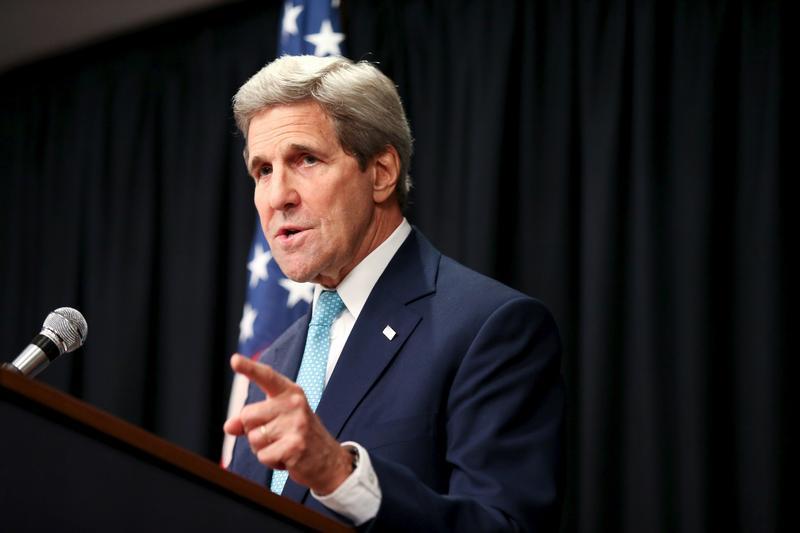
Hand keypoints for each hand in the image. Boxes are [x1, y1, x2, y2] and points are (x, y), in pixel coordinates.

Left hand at [223, 354, 352, 494]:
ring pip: (253, 438)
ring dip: (263, 448)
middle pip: (247, 415)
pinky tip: (287, 458)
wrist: (329, 460)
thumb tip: (229, 426)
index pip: (267, 377)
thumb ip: (252, 419)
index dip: (249, 368)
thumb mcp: (277, 420)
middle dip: (253, 430)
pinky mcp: (295, 446)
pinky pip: (263, 456)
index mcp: (290, 392)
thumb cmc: (299, 435)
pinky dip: (271, 462)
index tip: (234, 360)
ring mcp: (296, 424)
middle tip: (276, 435)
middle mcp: (294, 404)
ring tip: (283, 446)